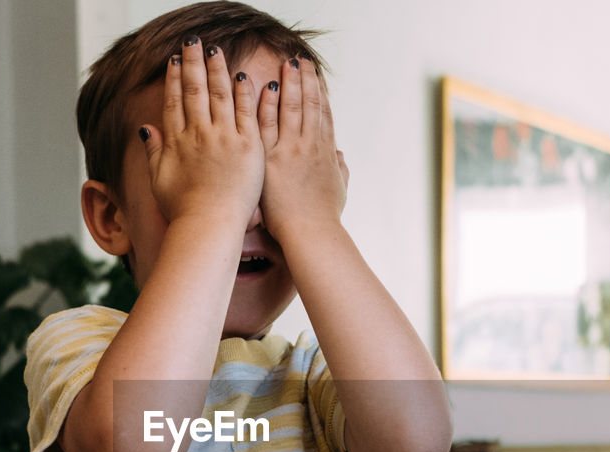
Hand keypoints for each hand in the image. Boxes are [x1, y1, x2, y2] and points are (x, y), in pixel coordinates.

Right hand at [139, 37, 263, 224]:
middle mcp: (199, 134)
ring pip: (220, 94)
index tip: (175, 60)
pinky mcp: (248, 146)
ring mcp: (225, 138)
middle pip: (195, 90)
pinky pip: (247, 112)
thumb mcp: (159, 180)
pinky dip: (244, 92)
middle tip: (194, 42)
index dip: (174, 78)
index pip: (174, 101)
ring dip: (217, 69)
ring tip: (216, 51)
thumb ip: (154, 151)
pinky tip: (242, 76)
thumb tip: (146, 128)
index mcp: (177, 142)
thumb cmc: (183, 211)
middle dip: (193, 63)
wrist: (209, 227)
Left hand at [258, 57, 347, 239]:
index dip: (320, 93)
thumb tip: (341, 158)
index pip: (324, 115)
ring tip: (287, 63)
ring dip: (290, 83)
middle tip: (300, 60)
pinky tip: (267, 86)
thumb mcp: (339, 190)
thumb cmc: (325, 218)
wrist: (311, 233)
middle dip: (306, 80)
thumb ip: (340, 170)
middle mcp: (311, 146)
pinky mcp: (272, 158)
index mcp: (327, 152)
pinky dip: (268, 104)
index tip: (316, 77)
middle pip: (310, 104)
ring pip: (292, 108)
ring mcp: (292, 150)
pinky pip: (269, 125)